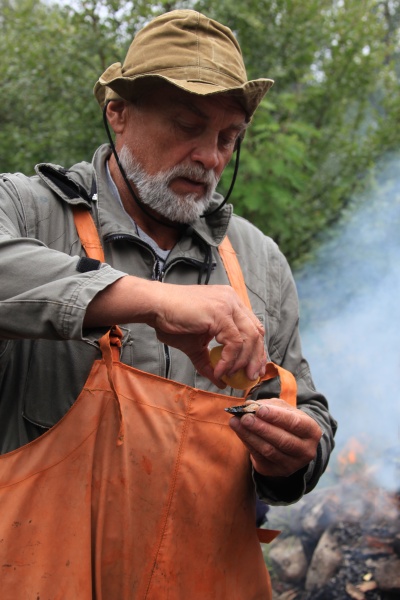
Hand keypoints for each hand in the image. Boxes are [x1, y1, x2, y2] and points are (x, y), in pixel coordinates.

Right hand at [85, 276, 265, 387]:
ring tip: (231, 376)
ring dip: (242, 362)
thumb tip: (220, 382)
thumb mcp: (196, 346)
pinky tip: (219, 370)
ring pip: (249, 339)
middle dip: (256, 358)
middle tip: (251, 378)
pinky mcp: (220, 314)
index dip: (257, 350)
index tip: (253, 369)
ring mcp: (227, 305)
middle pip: (257, 332)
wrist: (154, 307)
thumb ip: (210, 361)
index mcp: (230, 302)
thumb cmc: (172, 321)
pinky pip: (233, 343)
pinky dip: (228, 361)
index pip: (253, 327)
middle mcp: (232, 300)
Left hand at [228, 398, 321, 476]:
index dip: (276, 416)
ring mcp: (292, 464)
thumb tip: (249, 404)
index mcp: (312, 431)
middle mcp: (306, 451)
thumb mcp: (284, 410)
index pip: (295, 423)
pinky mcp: (277, 471)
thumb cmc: (287, 422)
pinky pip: (260, 457)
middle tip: (244, 417)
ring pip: (269, 450)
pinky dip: (248, 442)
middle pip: (282, 440)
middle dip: (261, 428)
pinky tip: (239, 431)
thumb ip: (269, 405)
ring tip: (236, 422)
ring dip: (250, 435)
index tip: (259, 410)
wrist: (292, 445)